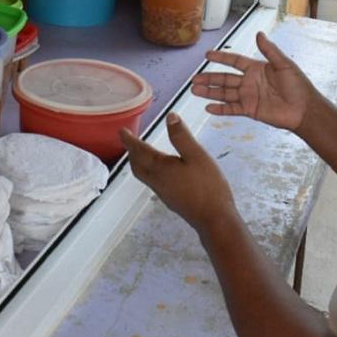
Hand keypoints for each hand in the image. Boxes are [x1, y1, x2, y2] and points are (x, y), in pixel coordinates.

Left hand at [120, 113, 236, 230]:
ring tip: (142, 152)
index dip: (130, 140)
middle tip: (130, 141)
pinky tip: (162, 169)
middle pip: (137, 165)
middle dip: (132, 152)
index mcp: (160, 168)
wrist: (214, 219)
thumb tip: (170, 117)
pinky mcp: (171, 200)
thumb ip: (182, 136)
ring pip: (144, 174)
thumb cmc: (207, 186)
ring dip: (139, 162)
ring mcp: (163, 192)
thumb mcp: (197, 155)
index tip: (122, 132)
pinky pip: (152, 181)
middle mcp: (157, 181)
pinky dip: (150, 170)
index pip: (140, 151)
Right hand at [191, 32, 326, 132]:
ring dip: (210, 92)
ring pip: (224, 93)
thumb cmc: (298, 85)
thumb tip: (259, 34)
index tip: (207, 55)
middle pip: (224, 79)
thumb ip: (270, 51)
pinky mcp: (250, 110)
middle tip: (194, 78)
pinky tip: (208, 108)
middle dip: (209, 78)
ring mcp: (248, 97)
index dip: (221, 58)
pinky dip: (220, 109)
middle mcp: (249, 82)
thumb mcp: (284, 64)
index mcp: (256, 69)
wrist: (304, 109)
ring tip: (195, 90)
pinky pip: (231, 109)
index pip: (234, 61)